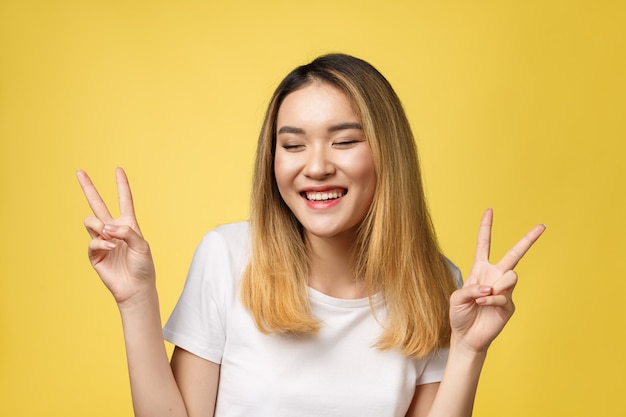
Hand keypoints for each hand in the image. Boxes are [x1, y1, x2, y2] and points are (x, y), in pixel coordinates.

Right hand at [77, 168, 155, 305]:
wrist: (136, 287)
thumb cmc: (143, 266)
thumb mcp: (142, 245)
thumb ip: (127, 232)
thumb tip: (107, 227)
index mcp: (128, 224)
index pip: (124, 200)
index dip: (122, 185)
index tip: (118, 169)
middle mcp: (113, 229)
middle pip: (98, 204)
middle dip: (88, 187)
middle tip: (79, 171)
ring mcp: (102, 240)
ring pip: (91, 221)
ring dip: (99, 226)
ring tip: (109, 236)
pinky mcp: (94, 253)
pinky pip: (92, 241)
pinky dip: (101, 242)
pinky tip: (110, 247)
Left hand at [449, 208, 544, 352]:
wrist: (466, 336)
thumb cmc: (459, 315)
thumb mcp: (457, 297)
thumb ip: (471, 288)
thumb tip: (490, 287)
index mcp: (480, 269)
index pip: (484, 244)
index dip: (486, 227)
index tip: (490, 210)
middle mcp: (494, 276)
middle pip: (514, 254)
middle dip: (528, 239)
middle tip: (542, 226)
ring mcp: (504, 290)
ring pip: (511, 276)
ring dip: (495, 286)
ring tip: (482, 297)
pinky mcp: (509, 304)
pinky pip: (503, 295)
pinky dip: (491, 299)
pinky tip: (484, 304)